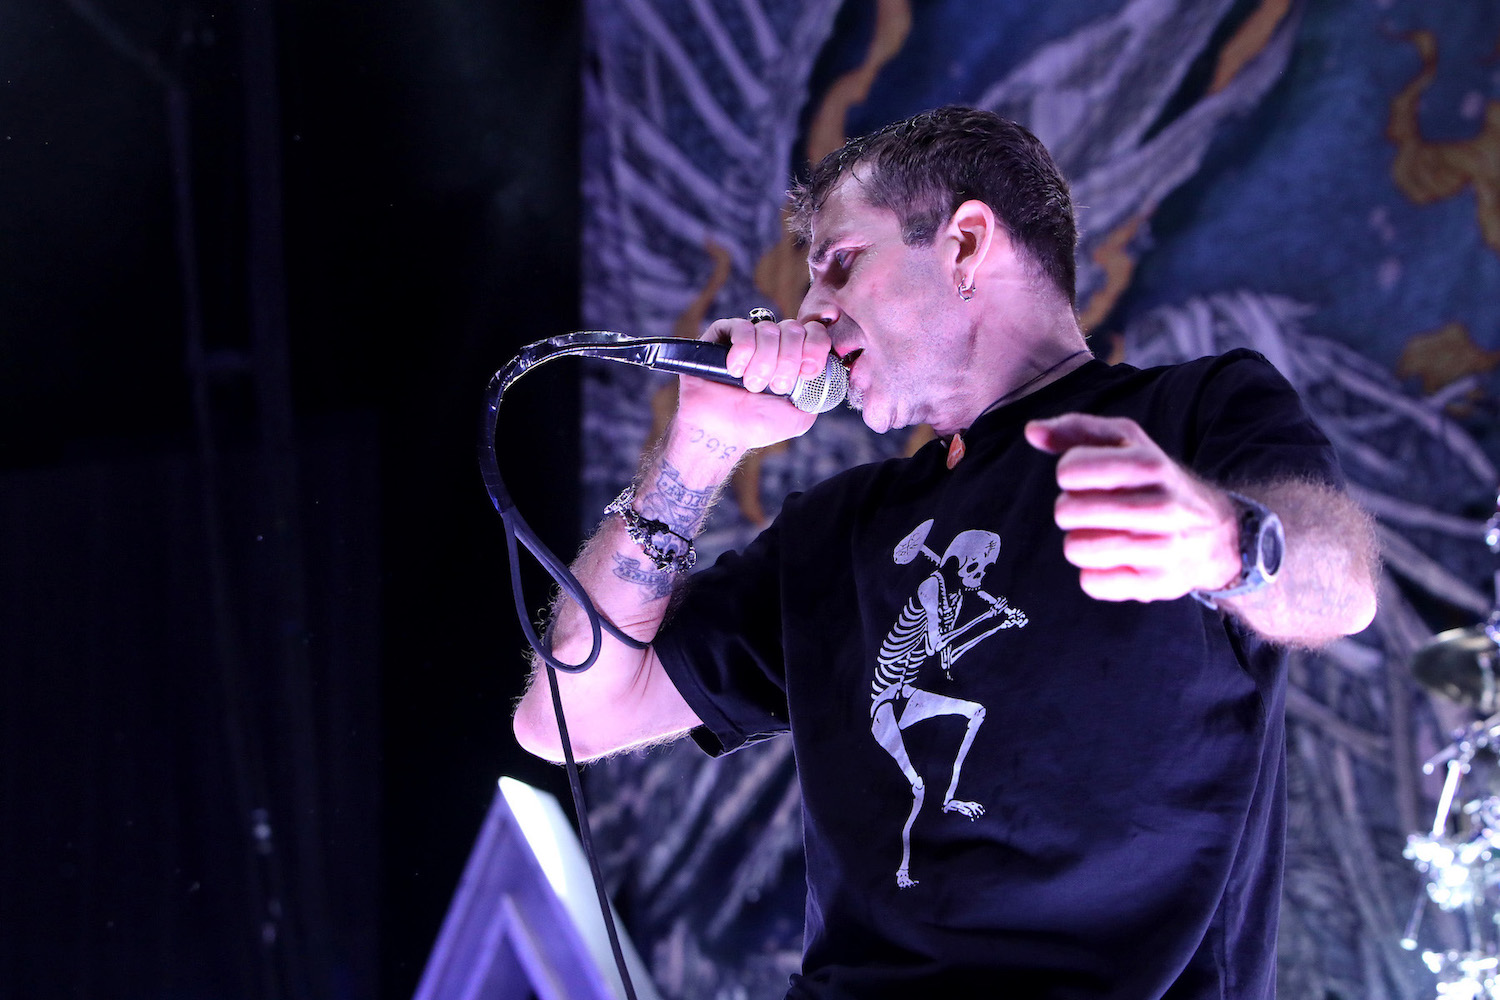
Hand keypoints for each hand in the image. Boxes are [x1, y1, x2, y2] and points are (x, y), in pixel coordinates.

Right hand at [676, 316, 832, 451]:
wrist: (721, 433)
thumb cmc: (757, 426)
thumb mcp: (800, 416)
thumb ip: (820, 393)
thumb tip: (831, 372)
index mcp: (794, 358)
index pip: (815, 333)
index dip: (815, 347)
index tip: (808, 371)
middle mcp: (773, 344)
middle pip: (794, 329)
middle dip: (789, 360)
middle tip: (777, 386)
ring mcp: (749, 338)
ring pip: (769, 330)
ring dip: (764, 361)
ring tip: (752, 385)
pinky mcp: (723, 335)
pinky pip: (741, 327)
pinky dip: (743, 349)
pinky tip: (735, 370)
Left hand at [1025, 413, 1240, 601]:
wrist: (1217, 533)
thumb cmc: (1155, 481)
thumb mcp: (1127, 442)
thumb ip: (1076, 431)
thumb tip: (1032, 432)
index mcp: (1150, 464)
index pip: (1071, 470)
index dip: (1070, 473)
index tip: (1087, 477)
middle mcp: (1161, 506)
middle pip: (1067, 512)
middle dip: (1071, 509)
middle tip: (1093, 509)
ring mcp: (1161, 549)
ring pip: (1076, 549)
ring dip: (1080, 541)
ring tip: (1103, 533)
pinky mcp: (1156, 584)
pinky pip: (1092, 583)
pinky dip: (1095, 573)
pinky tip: (1115, 560)